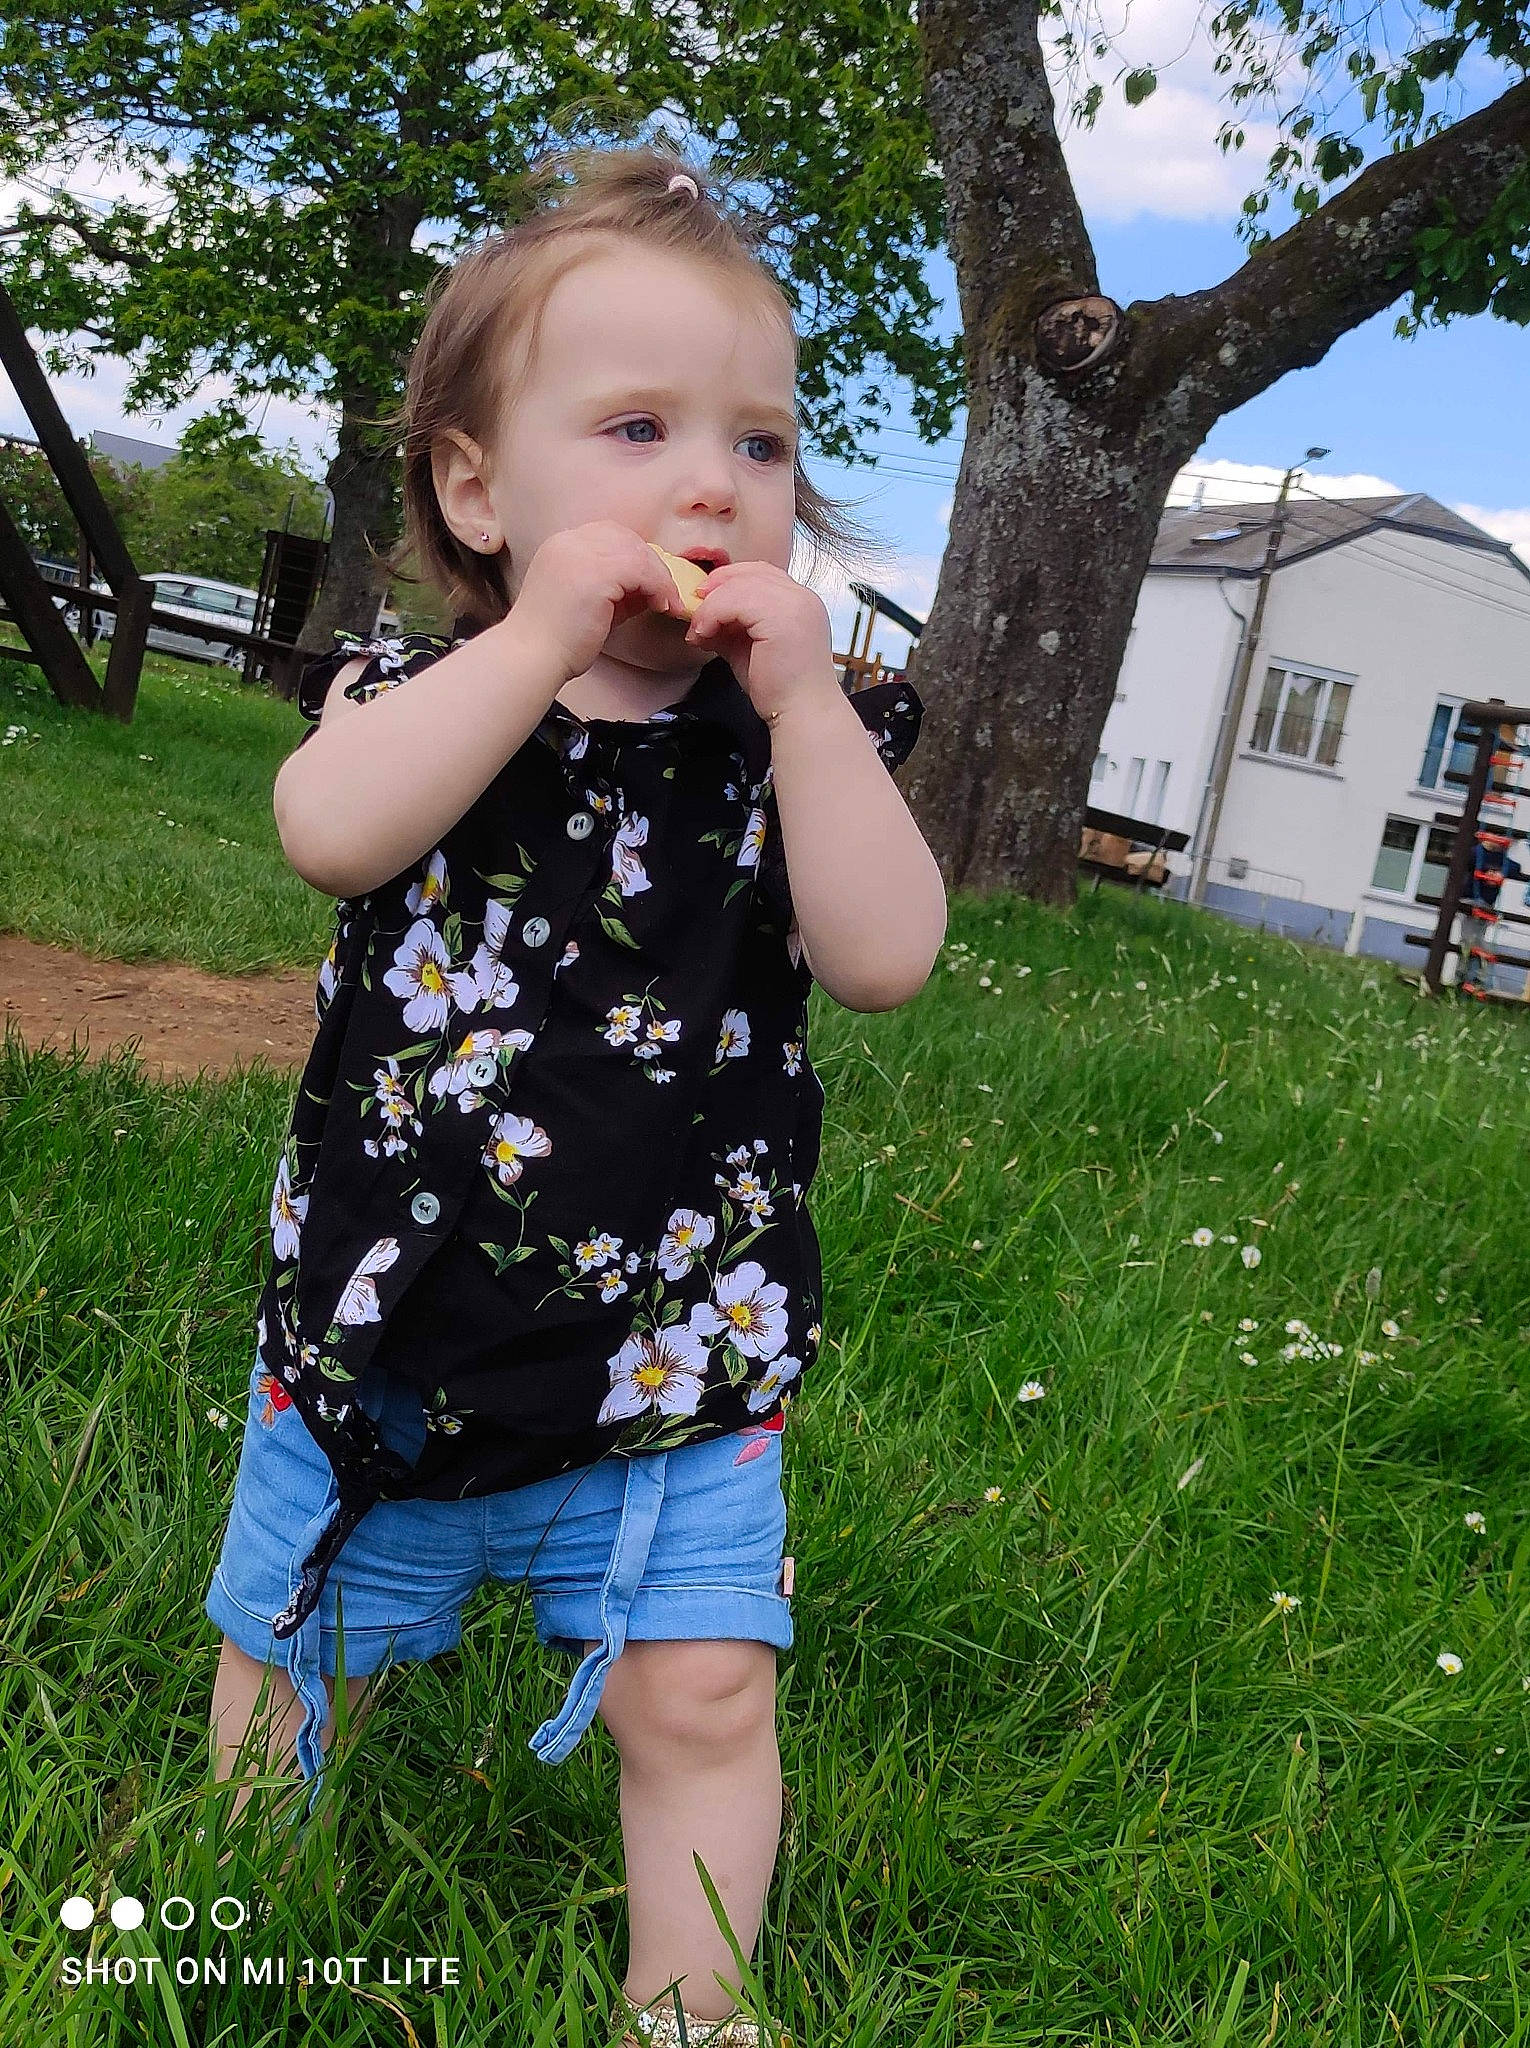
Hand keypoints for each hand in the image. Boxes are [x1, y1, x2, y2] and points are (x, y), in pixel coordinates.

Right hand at [511, 520, 690, 681]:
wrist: (531, 657)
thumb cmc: (555, 640)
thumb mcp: (586, 603)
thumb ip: (614, 589)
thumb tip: (649, 588)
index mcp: (562, 546)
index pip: (610, 535)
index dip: (635, 556)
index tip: (648, 583)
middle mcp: (569, 542)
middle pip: (626, 538)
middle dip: (651, 565)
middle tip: (665, 593)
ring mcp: (581, 554)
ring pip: (638, 553)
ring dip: (659, 578)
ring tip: (666, 603)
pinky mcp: (596, 573)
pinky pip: (642, 571)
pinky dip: (659, 587)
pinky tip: (661, 606)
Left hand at [683, 561, 839, 721]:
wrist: (802, 715)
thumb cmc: (780, 690)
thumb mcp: (749, 648)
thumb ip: (732, 628)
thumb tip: (703, 618)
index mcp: (800, 602)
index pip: (762, 573)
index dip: (730, 581)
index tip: (706, 601)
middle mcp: (802, 597)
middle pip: (751, 572)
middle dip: (717, 587)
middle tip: (695, 612)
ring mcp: (795, 604)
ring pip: (739, 585)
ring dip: (711, 606)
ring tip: (699, 631)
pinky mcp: (781, 618)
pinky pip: (735, 601)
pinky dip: (713, 615)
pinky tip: (705, 635)